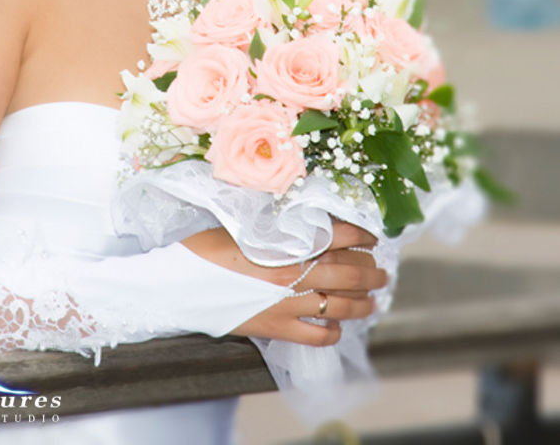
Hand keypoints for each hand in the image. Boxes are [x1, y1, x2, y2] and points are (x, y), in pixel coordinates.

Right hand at [181, 221, 386, 346]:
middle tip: (382, 271)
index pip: (339, 236)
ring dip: (363, 303)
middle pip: (348, 273)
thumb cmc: (206, 248)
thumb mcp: (245, 226)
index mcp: (286, 244)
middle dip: (372, 272)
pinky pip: (316, 336)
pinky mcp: (275, 329)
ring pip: (340, 307)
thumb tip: (306, 224)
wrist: (179, 284)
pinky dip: (333, 332)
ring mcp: (286, 305)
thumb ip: (279, 227)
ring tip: (373, 300)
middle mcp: (293, 274)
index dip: (361, 235)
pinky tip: (336, 326)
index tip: (371, 236)